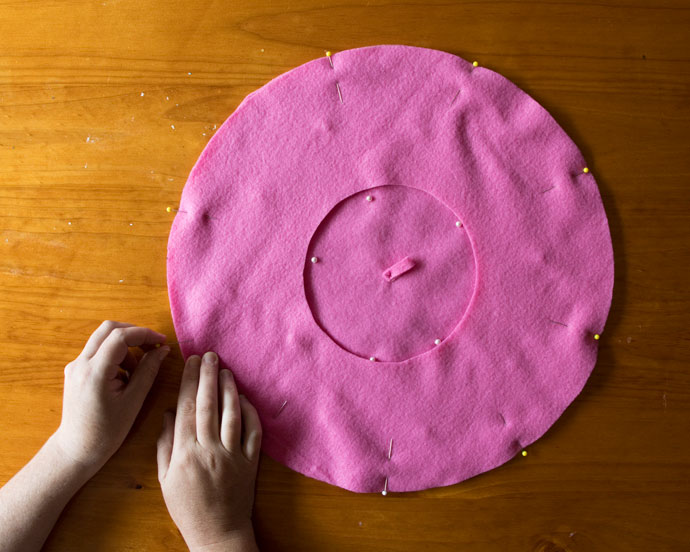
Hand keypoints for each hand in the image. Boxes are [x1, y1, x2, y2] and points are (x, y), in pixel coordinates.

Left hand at [53, 321, 168, 472]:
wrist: (78, 448)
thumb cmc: (107, 431)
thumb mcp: (133, 401)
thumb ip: (148, 371)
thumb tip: (162, 350)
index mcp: (95, 372)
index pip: (120, 337)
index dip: (144, 334)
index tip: (162, 342)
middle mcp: (80, 363)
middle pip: (108, 328)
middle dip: (134, 333)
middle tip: (152, 347)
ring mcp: (75, 365)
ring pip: (102, 338)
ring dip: (125, 345)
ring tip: (138, 369)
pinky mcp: (75, 370)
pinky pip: (98, 350)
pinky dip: (115, 354)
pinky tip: (124, 375)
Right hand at [157, 352, 261, 551]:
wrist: (217, 533)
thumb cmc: (187, 507)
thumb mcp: (165, 479)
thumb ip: (165, 444)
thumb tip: (168, 413)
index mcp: (184, 453)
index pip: (185, 409)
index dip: (187, 382)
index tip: (189, 363)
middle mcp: (209, 450)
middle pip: (207, 405)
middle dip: (207, 377)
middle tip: (208, 356)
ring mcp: (232, 455)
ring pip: (231, 414)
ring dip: (228, 389)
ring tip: (225, 370)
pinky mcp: (250, 462)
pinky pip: (252, 432)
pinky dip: (249, 412)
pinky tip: (244, 397)